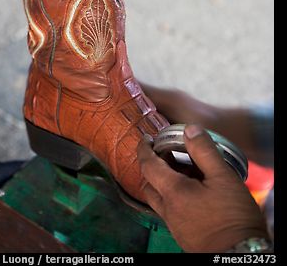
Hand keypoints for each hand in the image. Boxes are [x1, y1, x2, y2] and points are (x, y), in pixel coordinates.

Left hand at [137, 124, 268, 251]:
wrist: (240, 254)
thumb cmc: (233, 217)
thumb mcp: (223, 177)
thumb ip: (204, 151)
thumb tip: (190, 130)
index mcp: (173, 192)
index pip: (148, 165)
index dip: (144, 149)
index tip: (146, 139)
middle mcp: (168, 210)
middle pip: (148, 183)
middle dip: (152, 166)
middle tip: (166, 154)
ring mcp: (174, 224)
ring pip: (158, 199)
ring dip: (162, 183)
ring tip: (182, 172)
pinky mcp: (183, 234)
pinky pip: (169, 211)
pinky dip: (172, 197)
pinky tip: (192, 194)